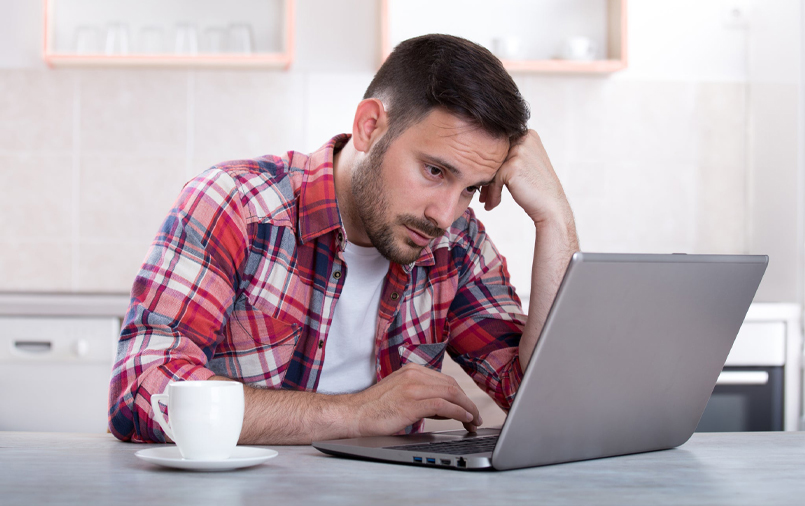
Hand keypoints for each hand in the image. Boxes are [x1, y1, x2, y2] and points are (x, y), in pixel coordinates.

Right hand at [348, 364, 482, 436]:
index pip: (445, 380)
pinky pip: (443, 405)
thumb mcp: (400, 393)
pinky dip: (459, 412)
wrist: (354, 414)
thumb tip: (445, 408)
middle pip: (452, 385)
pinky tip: (465, 419)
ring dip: (467, 408)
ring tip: (473, 421)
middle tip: (475, 417)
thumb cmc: (375, 408)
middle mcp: (414, 375)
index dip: (461, 395)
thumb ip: (422, 396)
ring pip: (451, 393)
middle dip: (467, 402)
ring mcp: (413, 387)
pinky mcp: (412, 402)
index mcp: (412, 370)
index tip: (468, 407)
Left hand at [479, 129, 572, 225]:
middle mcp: (524, 139)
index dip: (492, 165)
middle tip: (483, 193)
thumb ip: (510, 154)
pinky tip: (492, 204)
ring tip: (486, 200)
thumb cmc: (538, 187)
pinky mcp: (512, 166)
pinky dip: (492, 194)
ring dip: (487, 187)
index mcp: (528, 135)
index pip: (500, 147)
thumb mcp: (527, 162)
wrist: (551, 205)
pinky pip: (493, 180)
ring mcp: (518, 151)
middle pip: (494, 157)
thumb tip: (482, 156)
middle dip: (487, 176)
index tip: (486, 181)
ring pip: (492, 169)